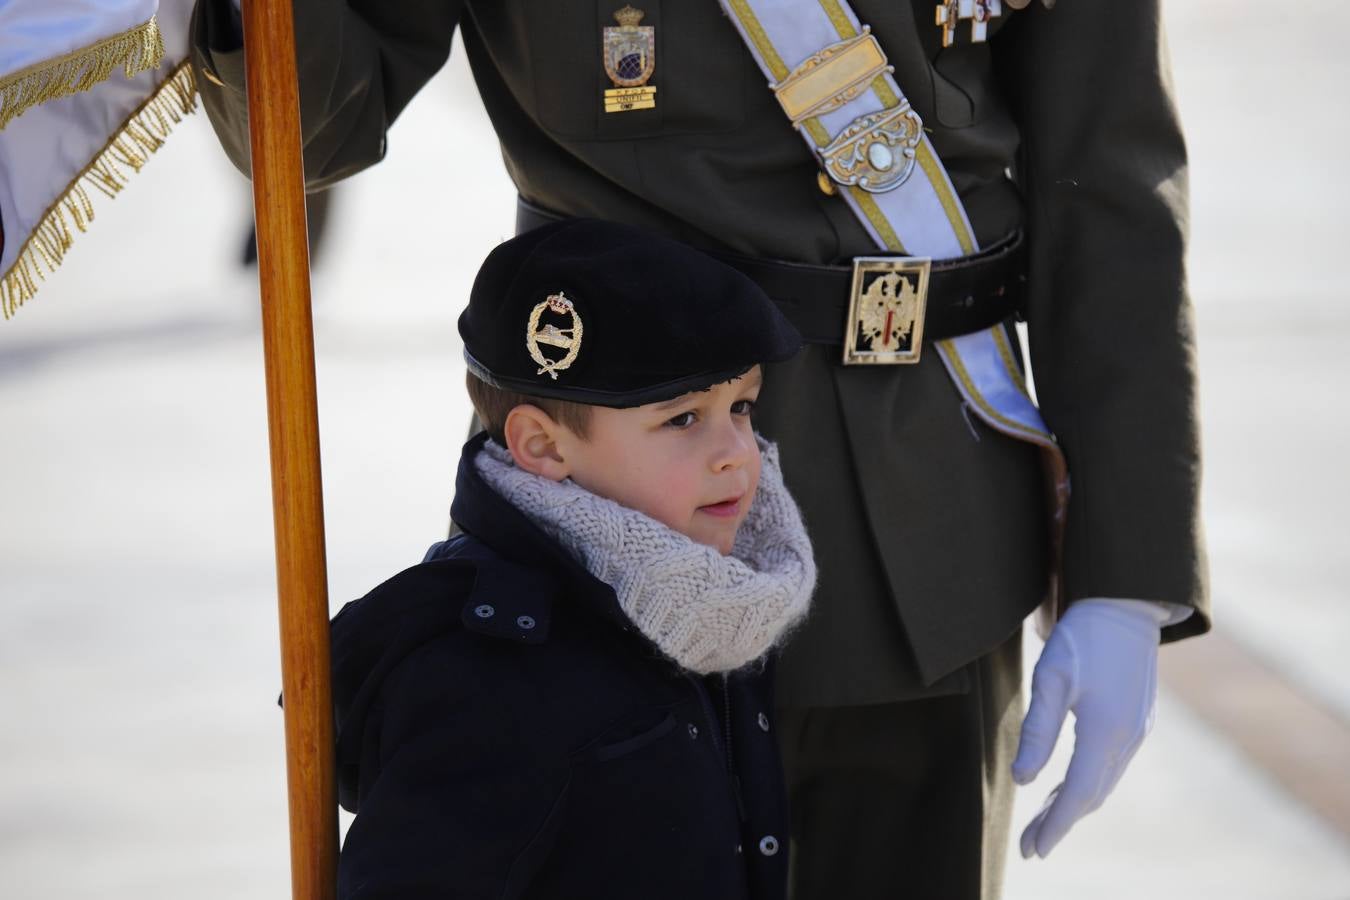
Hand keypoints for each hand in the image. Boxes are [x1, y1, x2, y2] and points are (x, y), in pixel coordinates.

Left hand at [1012, 598, 1167, 857]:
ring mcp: (1136, 731)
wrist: (1125, 605)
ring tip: (1042, 821)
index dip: (1054, 825)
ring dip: (1073, 804)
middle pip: (1091, 796)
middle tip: (1030, 844)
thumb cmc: (1083, 636)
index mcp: (1106, 732)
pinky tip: (1068, 785)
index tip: (1033, 850)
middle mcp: (1127, 739)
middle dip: (1059, 822)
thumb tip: (1023, 779)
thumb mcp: (1052, 679)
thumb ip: (1039, 731)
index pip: (1077, 794)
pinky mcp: (1136, 721)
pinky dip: (1087, 784)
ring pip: (1102, 783)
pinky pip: (1110, 766)